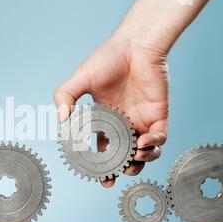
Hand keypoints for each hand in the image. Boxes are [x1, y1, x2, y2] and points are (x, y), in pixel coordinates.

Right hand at [54, 34, 168, 187]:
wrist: (135, 45)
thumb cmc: (107, 59)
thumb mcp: (79, 79)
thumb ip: (65, 97)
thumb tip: (61, 121)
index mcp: (105, 119)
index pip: (103, 148)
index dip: (101, 164)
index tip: (98, 176)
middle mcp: (124, 123)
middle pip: (125, 155)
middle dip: (121, 170)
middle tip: (114, 176)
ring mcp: (142, 120)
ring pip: (145, 152)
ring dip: (140, 161)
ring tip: (132, 160)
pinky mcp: (158, 115)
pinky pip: (161, 138)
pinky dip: (154, 145)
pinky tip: (143, 142)